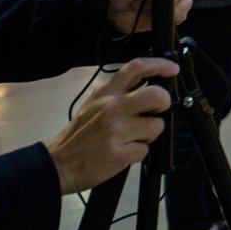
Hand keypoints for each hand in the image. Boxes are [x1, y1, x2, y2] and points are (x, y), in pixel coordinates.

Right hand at [44, 57, 178, 194]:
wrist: (57, 164)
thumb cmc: (79, 135)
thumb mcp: (94, 104)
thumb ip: (118, 94)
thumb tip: (148, 87)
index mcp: (106, 93)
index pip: (137, 67)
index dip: (160, 65)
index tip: (172, 69)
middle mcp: (112, 107)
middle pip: (157, 95)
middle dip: (164, 103)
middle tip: (156, 112)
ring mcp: (116, 130)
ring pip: (156, 126)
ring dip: (148, 135)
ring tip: (130, 138)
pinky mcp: (119, 154)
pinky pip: (144, 150)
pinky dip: (137, 153)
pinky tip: (122, 153)